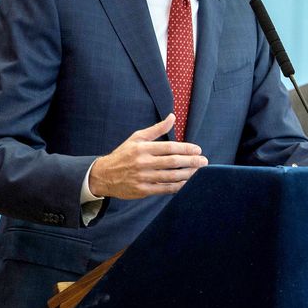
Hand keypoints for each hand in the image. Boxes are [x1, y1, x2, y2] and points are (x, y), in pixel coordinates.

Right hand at [88, 114, 207, 198]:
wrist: (103, 175)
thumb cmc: (124, 155)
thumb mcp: (137, 138)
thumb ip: (157, 129)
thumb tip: (172, 117)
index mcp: (142, 148)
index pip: (169, 147)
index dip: (186, 148)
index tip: (198, 150)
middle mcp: (143, 162)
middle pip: (172, 162)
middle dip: (191, 161)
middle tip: (204, 161)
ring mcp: (142, 177)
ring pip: (170, 176)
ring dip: (188, 174)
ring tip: (199, 172)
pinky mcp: (142, 190)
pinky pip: (164, 189)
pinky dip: (178, 187)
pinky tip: (188, 184)